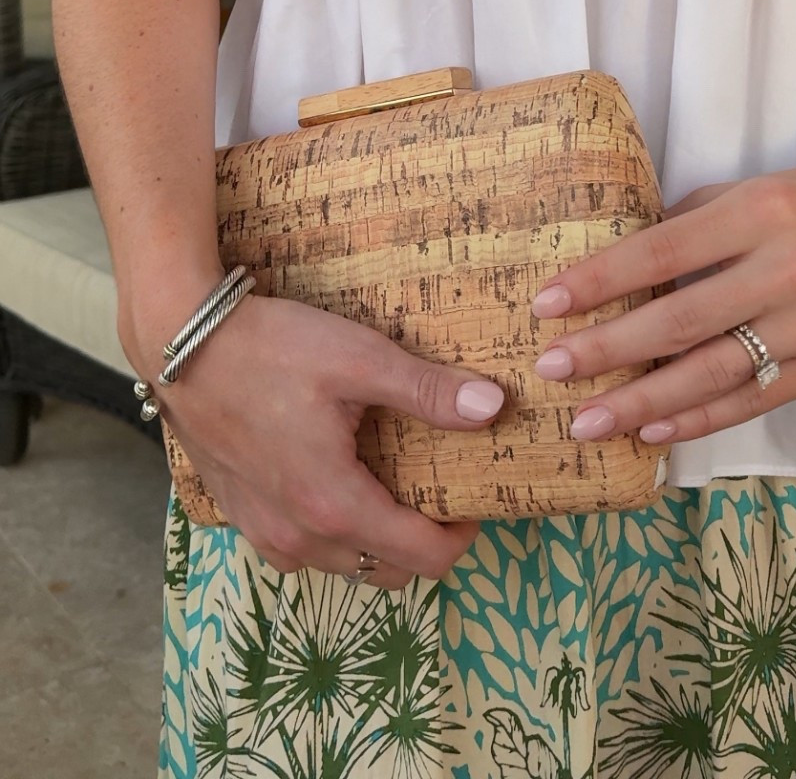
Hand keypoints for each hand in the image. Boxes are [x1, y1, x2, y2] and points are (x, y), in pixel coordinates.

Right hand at [138, 292, 505, 588]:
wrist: (182, 343)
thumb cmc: (271, 348)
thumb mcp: (359, 358)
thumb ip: (427, 390)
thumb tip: (493, 409)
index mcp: (334, 505)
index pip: (424, 558)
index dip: (462, 535)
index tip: (472, 497)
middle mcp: (298, 536)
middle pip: (387, 572)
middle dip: (423, 541)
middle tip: (436, 487)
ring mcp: (264, 532)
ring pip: (343, 566)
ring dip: (376, 542)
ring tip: (390, 483)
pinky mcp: (241, 515)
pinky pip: (301, 551)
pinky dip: (332, 534)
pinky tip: (336, 481)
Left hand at [529, 142, 795, 448]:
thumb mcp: (749, 193)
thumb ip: (688, 225)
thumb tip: (618, 269)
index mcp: (758, 214)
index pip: (661, 252)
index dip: (600, 280)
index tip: (546, 303)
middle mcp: (786, 270)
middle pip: (680, 320)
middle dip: (607, 348)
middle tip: (550, 367)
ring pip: (712, 372)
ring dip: (641, 402)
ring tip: (585, 421)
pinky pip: (751, 400)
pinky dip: (698, 420)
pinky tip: (651, 432)